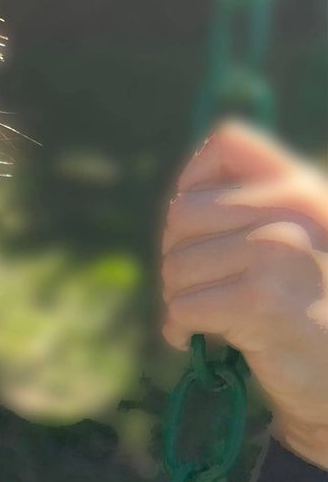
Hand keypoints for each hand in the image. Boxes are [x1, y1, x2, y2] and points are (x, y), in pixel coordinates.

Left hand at [161, 122, 327, 469]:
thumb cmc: (305, 308)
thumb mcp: (290, 243)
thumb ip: (247, 211)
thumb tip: (179, 199)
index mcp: (301, 187)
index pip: (227, 142)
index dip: (194, 182)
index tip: (199, 227)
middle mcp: (294, 208)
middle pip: (181, 214)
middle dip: (178, 258)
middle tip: (204, 287)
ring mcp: (278, 252)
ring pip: (176, 265)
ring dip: (181, 299)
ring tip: (215, 316)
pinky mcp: (259, 301)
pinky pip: (182, 307)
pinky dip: (183, 330)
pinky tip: (212, 339)